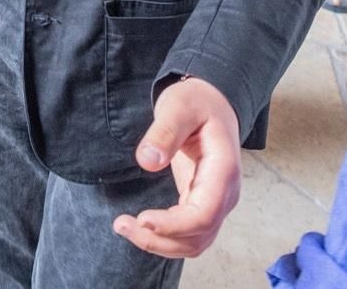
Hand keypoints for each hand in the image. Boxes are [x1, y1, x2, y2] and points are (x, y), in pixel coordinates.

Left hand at [113, 76, 241, 257]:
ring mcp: (216, 202)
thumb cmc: (198, 102)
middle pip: (198, 237)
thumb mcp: (179, 106)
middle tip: (122, 224)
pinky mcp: (202, 204)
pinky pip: (188, 235)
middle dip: (160, 240)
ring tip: (124, 226)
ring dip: (160, 244)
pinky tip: (140, 226)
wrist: (213, 102)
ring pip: (194, 243)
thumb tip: (147, 161)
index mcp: (223, 171)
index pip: (204, 215)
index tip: (142, 219)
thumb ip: (165, 131)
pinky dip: (165, 238)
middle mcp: (225, 194)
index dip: (174, 225)